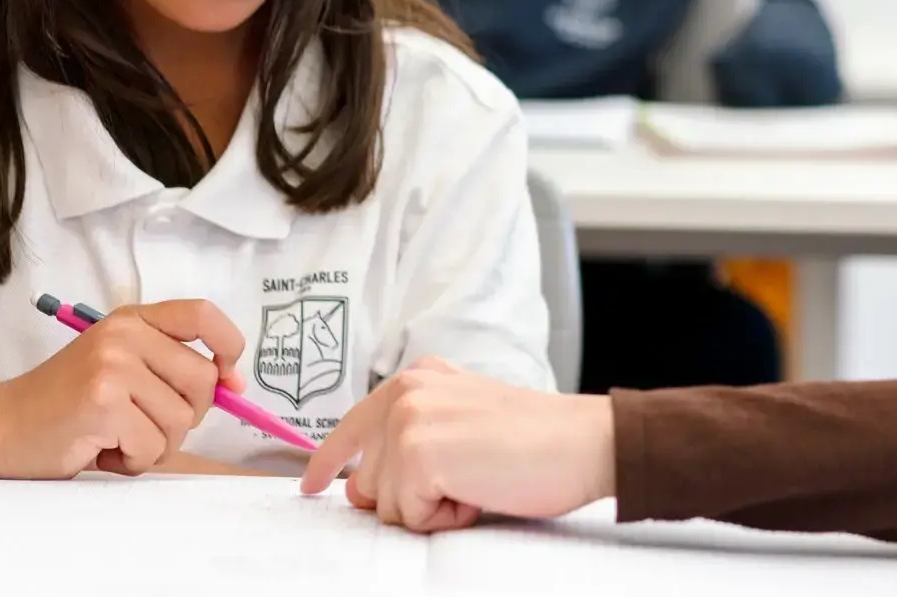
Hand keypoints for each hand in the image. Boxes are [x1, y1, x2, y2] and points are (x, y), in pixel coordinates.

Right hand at [0, 300, 246, 478]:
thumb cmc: (64, 406)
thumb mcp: (118, 368)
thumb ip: (169, 368)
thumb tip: (233, 385)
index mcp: (131, 320)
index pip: (203, 314)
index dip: (229, 346)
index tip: (229, 380)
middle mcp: (124, 335)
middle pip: (203, 380)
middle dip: (185, 416)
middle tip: (144, 425)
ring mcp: (113, 366)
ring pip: (181, 420)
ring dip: (154, 445)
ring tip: (113, 437)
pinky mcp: (104, 402)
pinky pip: (152, 447)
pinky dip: (131, 462)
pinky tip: (100, 450)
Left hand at [299, 359, 613, 531]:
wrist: (583, 442)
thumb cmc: (537, 441)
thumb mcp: (462, 426)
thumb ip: (410, 444)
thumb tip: (359, 489)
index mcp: (418, 378)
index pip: (354, 424)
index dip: (330, 460)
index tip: (313, 482)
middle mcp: (405, 392)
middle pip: (369, 478)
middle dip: (412, 496)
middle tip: (469, 477)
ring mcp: (408, 421)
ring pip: (385, 503)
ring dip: (432, 507)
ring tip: (479, 480)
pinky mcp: (418, 455)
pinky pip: (409, 517)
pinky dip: (446, 518)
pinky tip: (479, 491)